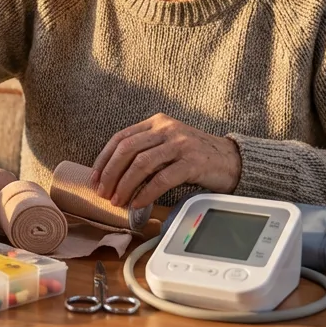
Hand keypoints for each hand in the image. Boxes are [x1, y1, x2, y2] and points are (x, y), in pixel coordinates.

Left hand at [90, 113, 241, 209]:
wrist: (231, 160)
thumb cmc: (195, 156)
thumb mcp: (168, 145)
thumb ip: (145, 151)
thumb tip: (113, 177)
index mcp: (157, 122)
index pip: (121, 138)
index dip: (103, 159)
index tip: (94, 179)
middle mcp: (167, 129)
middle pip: (127, 149)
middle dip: (110, 174)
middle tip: (103, 193)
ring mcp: (180, 144)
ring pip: (142, 164)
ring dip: (125, 185)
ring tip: (118, 202)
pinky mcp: (192, 162)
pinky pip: (162, 179)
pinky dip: (146, 193)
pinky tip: (138, 204)